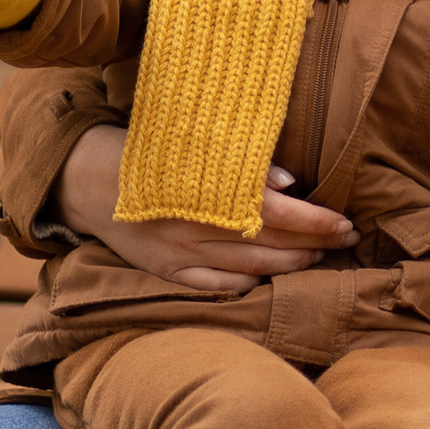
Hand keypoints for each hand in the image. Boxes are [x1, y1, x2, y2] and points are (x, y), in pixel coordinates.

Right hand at [56, 123, 354, 294]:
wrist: (82, 177)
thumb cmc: (146, 150)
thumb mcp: (189, 142)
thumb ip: (239, 163)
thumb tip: (289, 184)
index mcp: (202, 191)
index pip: (274, 212)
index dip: (314, 220)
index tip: (345, 222)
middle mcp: (192, 228)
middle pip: (268, 243)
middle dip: (313, 244)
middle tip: (347, 240)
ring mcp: (177, 255)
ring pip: (248, 268)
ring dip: (289, 265)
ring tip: (318, 258)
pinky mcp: (164, 272)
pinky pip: (215, 286)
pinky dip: (247, 283)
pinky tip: (269, 276)